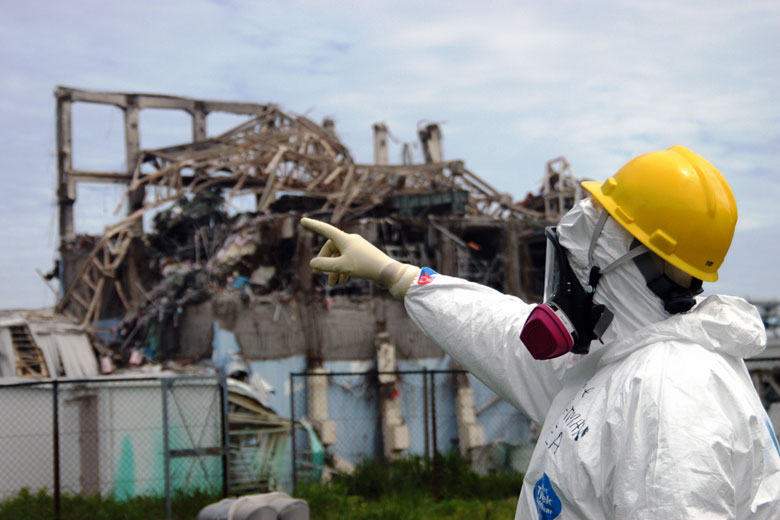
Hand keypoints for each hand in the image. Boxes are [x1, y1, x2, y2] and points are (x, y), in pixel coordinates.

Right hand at [300, 218, 419, 298]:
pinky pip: (348, 260)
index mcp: (344, 239)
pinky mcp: (363, 254)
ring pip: (340, 256)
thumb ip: (325, 266)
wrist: (387, 271)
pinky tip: (343, 281)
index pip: (325, 230)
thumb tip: (312, 263)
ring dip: (335, 269)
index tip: (302, 220)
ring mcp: (358, 247)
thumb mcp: (342, 267)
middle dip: (325, 262)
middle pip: (331, 248)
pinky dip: (343, 269)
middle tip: (319, 274)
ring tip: (333, 285)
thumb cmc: (364, 266)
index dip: (313, 226)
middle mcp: (351, 240)